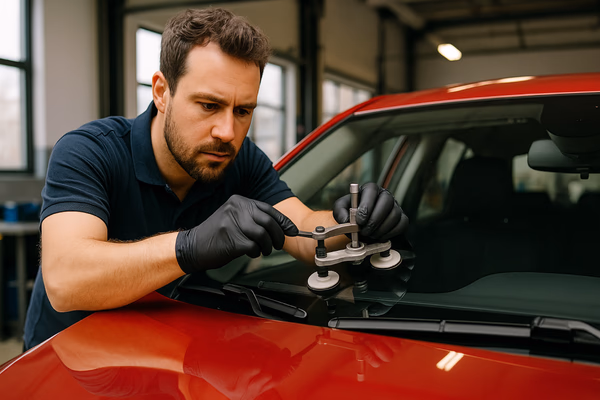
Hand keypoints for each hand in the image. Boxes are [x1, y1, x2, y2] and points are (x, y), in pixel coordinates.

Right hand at [176, 195, 297, 272]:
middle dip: (278, 236)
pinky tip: (250, 252)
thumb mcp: (234, 218)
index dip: (283, 221)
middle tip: (278, 245)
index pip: (269, 209)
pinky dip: (255, 252)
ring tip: (262, 250)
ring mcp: (233, 223)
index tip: (292, 231)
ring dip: (267, 246)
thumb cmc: (216, 235)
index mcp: (239, 201)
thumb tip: (280, 227)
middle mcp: (236, 209)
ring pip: (263, 235)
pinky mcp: (231, 239)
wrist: (193, 246)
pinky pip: (253, 246)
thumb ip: (253, 218)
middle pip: (268, 222)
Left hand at [333, 182, 407, 240]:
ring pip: (395, 214)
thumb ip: (340, 212)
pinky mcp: (402, 218)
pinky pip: (402, 224)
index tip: (359, 220)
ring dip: (381, 229)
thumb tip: (347, 220)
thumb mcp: (341, 211)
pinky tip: (379, 237)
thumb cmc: (352, 215)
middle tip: (365, 231)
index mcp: (370, 189)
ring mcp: (396, 206)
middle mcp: (385, 195)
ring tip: (370, 235)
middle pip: (386, 201)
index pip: (371, 190)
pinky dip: (390, 233)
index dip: (366, 205)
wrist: (363, 226)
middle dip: (375, 219)